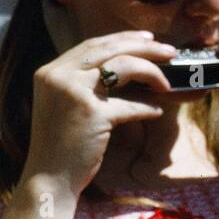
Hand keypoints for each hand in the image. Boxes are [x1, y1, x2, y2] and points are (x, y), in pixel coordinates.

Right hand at [22, 30, 176, 198]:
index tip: (146, 39)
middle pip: (109, 49)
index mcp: (50, 72)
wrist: (49, 179)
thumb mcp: (63, 105)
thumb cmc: (60, 146)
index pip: (91, 45)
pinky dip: (147, 107)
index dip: (121, 39)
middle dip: (144, 47)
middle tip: (169, 51)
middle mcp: (58, 76)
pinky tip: (157, 110)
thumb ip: (82, 84)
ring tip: (166, 82)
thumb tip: (124, 67)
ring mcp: (74, 93)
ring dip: (152, 72)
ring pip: (123, 66)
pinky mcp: (91, 114)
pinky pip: (131, 104)